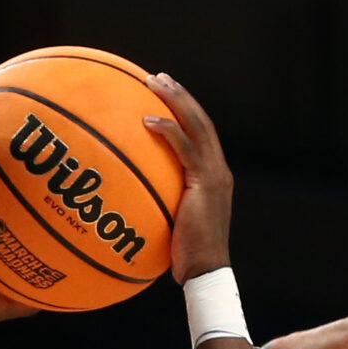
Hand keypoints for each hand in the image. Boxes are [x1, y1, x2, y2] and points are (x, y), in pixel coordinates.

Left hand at [143, 75, 230, 282]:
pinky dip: (168, 132)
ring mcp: (214, 175)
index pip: (200, 135)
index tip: (163, 94)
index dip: (184, 112)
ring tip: (154, 82)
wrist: (206, 271)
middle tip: (157, 77)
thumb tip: (129, 202)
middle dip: (179, 96)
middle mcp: (218, 169)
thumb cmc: (184, 256)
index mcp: (212, 176)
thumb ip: (159, 204)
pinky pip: (185, 149)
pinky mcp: (206, 184)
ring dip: (175, 101)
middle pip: (201, 121)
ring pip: (197, 126)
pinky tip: (148, 120)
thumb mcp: (170, 223)